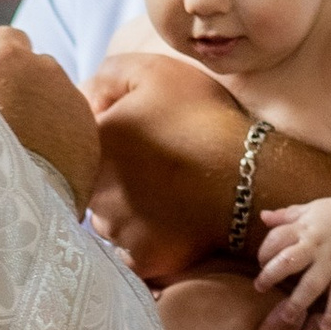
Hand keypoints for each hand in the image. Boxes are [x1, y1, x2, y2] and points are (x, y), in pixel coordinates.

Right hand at [0, 31, 99, 211]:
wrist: (2, 207)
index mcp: (6, 58)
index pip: (7, 38)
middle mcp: (46, 70)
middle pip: (38, 68)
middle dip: (25, 88)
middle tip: (4, 124)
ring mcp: (74, 104)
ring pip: (61, 101)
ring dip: (46, 117)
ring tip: (23, 154)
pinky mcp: (90, 138)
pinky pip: (76, 133)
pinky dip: (63, 144)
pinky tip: (43, 171)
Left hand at [83, 47, 251, 279]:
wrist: (250, 177)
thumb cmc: (203, 119)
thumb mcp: (154, 72)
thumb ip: (106, 77)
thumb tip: (82, 98)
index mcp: (93, 146)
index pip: (80, 143)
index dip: (108, 135)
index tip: (138, 135)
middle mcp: (95, 191)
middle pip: (91, 183)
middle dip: (113, 175)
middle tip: (153, 165)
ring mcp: (118, 229)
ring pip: (108, 220)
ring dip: (125, 209)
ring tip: (163, 193)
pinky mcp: (142, 257)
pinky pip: (131, 250)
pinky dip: (145, 238)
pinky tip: (169, 220)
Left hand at [256, 195, 330, 329]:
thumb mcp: (310, 210)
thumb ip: (285, 215)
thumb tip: (262, 216)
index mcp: (304, 228)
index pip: (276, 238)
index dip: (264, 251)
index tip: (261, 262)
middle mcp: (316, 246)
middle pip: (289, 261)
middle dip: (271, 276)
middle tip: (259, 288)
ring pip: (312, 284)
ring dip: (298, 302)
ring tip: (287, 317)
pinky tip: (325, 328)